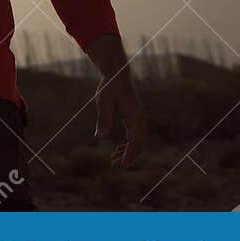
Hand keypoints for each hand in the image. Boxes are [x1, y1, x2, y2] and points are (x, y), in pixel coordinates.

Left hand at [86, 35, 146, 168]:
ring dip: (128, 151)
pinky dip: (128, 144)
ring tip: (113, 159)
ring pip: (137, 141)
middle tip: (114, 165)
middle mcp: (140, 120)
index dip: (129, 155)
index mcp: (135, 118)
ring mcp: (138, 119)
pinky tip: (117, 149)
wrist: (116, 75)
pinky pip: (134, 136)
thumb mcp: (104, 103)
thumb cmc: (109, 87)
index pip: (136, 142)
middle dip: (129, 156)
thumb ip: (103, 119)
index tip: (121, 166)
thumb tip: (100, 137)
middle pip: (139, 144)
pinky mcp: (133, 118)